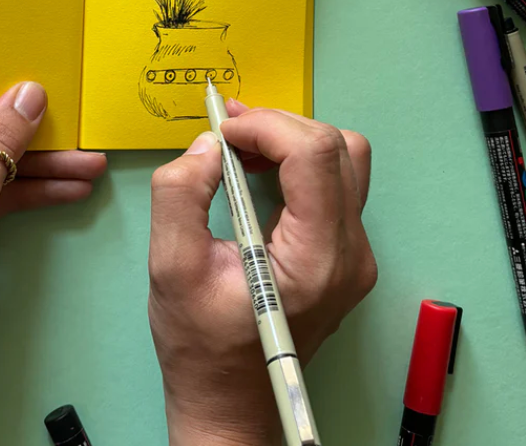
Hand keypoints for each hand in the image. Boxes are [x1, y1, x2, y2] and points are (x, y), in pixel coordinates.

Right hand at [148, 102, 375, 445]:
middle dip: (276, 126)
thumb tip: (207, 145)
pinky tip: (256, 168)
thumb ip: (180, 195)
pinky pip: (334, 182)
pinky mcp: (345, 252)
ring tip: (240, 146)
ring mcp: (355, 254)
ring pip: (343, 158)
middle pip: (335, 148)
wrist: (229, 399)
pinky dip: (296, 160)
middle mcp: (351, 253)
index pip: (314, 155)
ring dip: (290, 138)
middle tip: (226, 131)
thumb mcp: (171, 267)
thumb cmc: (200, 344)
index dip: (266, 127)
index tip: (222, 132)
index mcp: (317, 259)